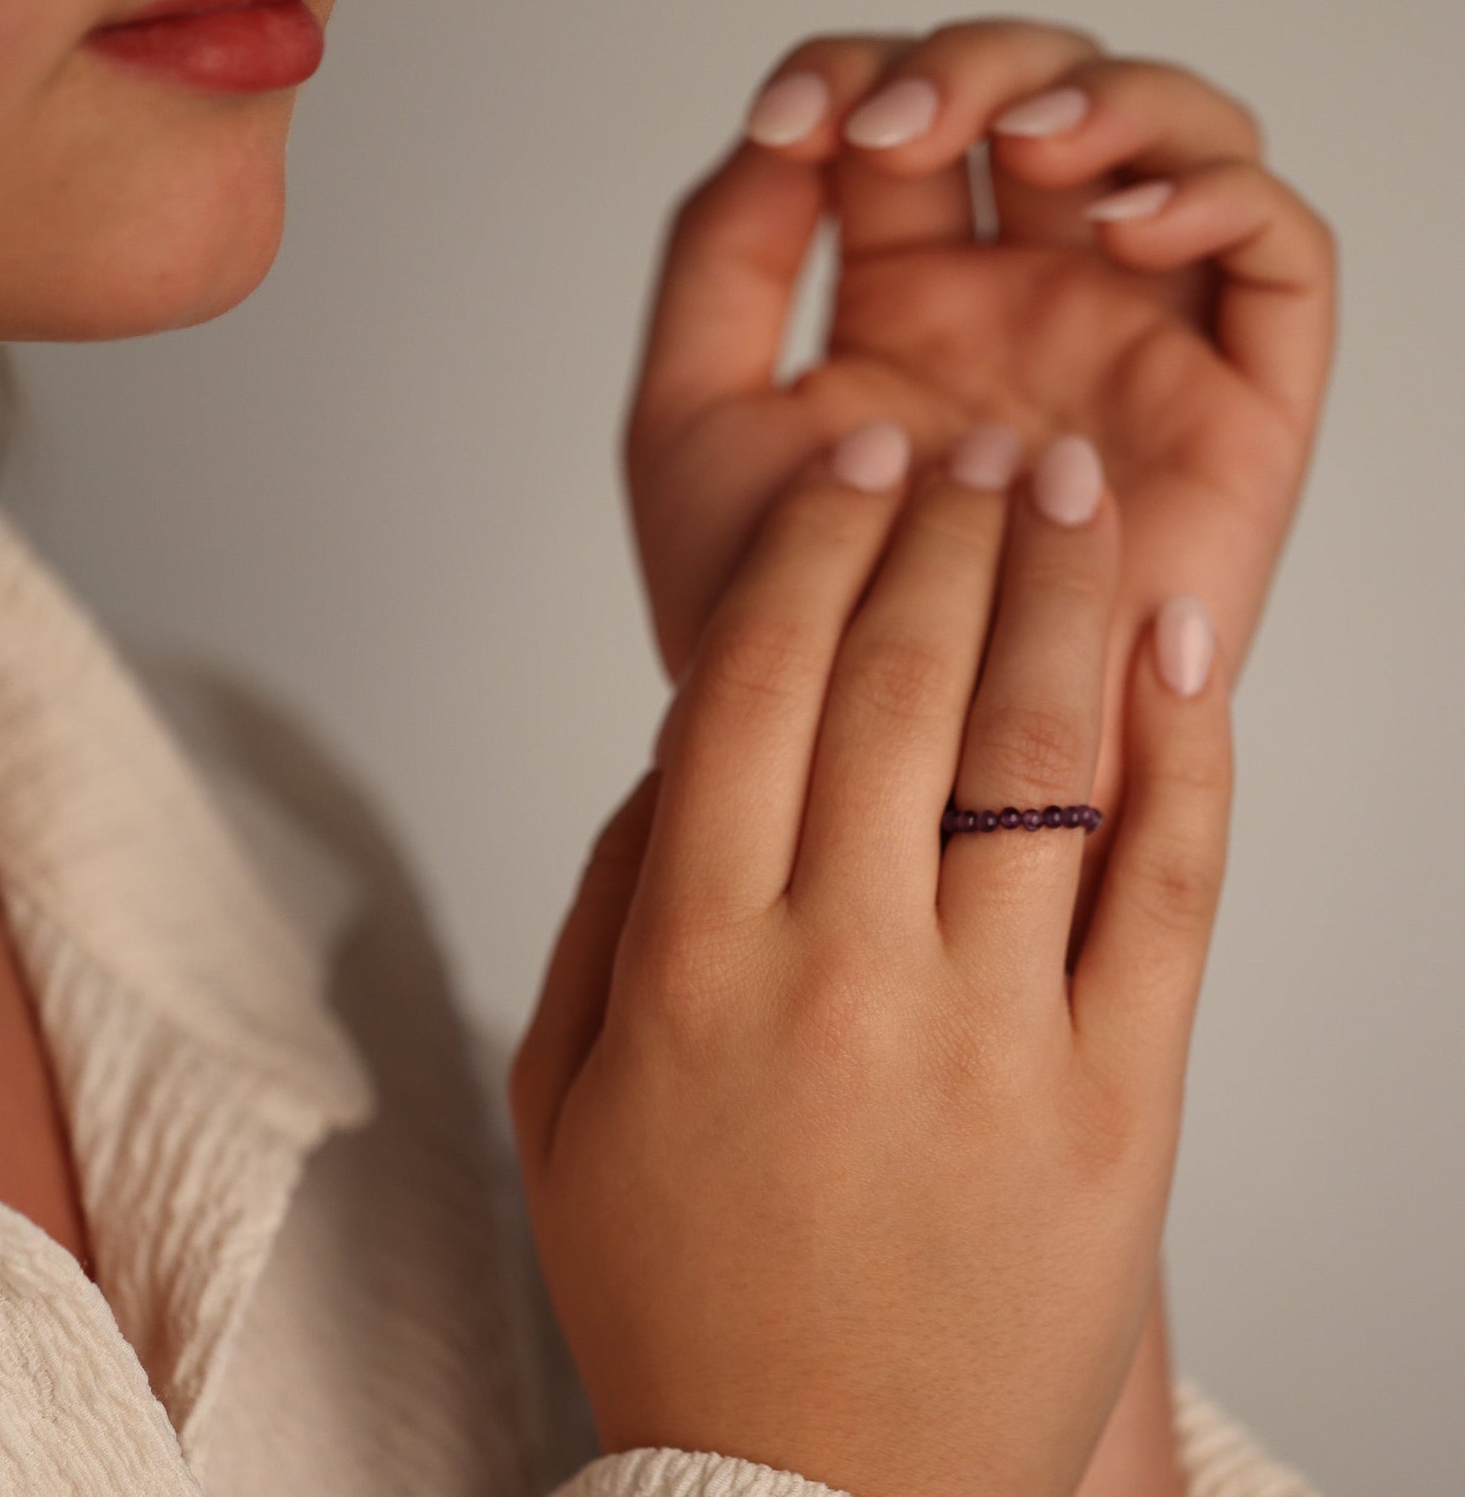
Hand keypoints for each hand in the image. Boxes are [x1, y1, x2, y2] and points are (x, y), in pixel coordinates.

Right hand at [513, 423, 1233, 1496]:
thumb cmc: (680, 1294)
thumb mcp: (563, 1101)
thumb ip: (604, 902)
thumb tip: (682, 743)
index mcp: (689, 964)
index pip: (753, 688)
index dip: (813, 551)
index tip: (857, 470)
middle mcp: (839, 975)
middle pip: (900, 688)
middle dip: (946, 536)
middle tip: (979, 454)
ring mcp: (994, 1040)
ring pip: (1038, 756)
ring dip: (1063, 596)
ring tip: (1076, 496)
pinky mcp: (1120, 1109)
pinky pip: (1165, 891)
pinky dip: (1185, 755)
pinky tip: (1178, 650)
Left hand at [626, 17, 1334, 835]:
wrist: (859, 771)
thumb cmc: (769, 622)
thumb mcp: (691, 423)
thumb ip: (715, 263)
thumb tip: (785, 125)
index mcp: (901, 300)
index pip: (909, 121)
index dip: (857, 76)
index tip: (792, 125)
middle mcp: (1020, 309)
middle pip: (1041, 101)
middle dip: (973, 73)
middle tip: (894, 135)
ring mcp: (1123, 349)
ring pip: (1171, 143)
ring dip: (1101, 104)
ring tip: (1020, 153)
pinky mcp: (1224, 413)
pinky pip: (1275, 259)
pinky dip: (1218, 197)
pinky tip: (1125, 225)